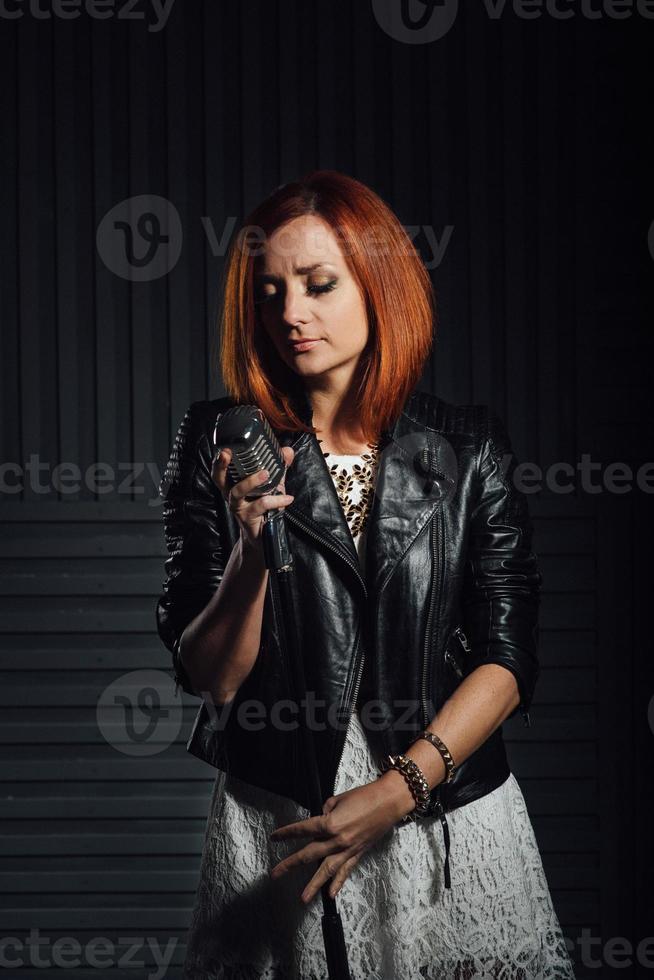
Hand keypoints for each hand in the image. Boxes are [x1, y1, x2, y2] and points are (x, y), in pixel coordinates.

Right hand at [212, 444, 294, 550]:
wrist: (263, 536)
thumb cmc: (264, 508)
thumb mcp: (272, 485)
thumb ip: (279, 468)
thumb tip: (287, 450)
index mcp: (234, 484)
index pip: (221, 469)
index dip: (219, 458)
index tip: (225, 446)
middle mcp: (231, 495)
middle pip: (219, 479)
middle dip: (220, 465)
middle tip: (226, 453)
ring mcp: (238, 507)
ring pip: (237, 492)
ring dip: (250, 481)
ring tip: (265, 473)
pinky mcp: (248, 518)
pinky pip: (260, 506)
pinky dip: (276, 500)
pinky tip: (287, 498)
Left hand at [268, 775, 413, 903]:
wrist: (389, 802)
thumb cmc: (365, 795)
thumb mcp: (339, 798)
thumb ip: (326, 810)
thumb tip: (321, 818)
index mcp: (330, 823)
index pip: (303, 830)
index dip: (287, 833)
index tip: (275, 838)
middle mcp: (337, 840)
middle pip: (309, 854)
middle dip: (290, 864)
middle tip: (275, 873)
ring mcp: (348, 850)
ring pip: (327, 870)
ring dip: (313, 885)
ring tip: (302, 898)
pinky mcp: (359, 853)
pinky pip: (346, 871)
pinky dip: (338, 883)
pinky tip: (330, 894)